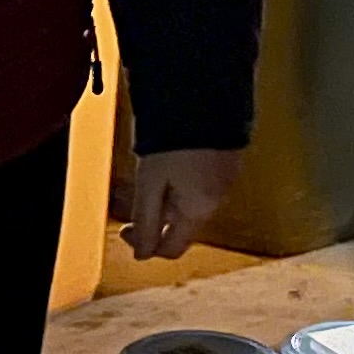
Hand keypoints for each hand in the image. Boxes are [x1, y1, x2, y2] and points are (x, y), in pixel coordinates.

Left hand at [125, 148, 241, 262]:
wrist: (205, 97)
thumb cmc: (174, 139)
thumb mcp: (150, 183)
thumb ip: (146, 221)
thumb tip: (141, 256)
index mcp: (198, 210)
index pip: (172, 248)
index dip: (145, 247)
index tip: (125, 230)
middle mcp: (216, 200)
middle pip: (181, 225)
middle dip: (155, 216)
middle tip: (135, 197)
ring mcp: (225, 179)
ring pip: (191, 203)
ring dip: (168, 197)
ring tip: (151, 172)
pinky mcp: (228, 160)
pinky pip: (202, 183)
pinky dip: (184, 181)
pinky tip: (171, 160)